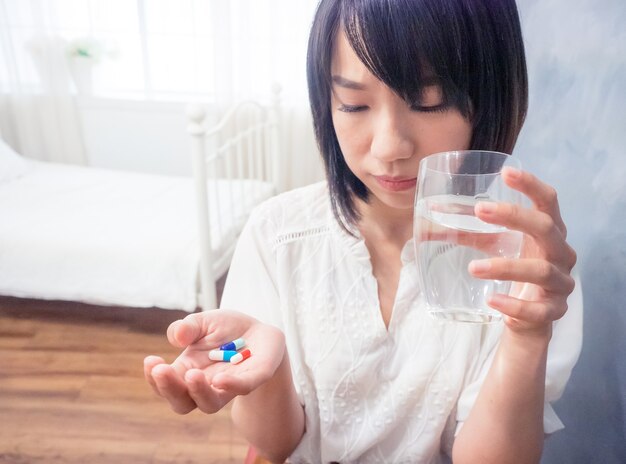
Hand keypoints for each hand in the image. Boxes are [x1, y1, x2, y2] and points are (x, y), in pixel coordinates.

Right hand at [144, 309, 285, 413]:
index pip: (165, 385)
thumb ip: (188, 327)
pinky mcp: (254, 378)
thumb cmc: (225, 330)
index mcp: (187, 371)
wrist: (259, 330)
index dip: (154, 378)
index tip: (151, 360)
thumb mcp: (203, 322)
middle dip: (170, 389)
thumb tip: (177, 336)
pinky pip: (242, 388)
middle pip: (182, 402)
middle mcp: (205, 385)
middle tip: (162, 370)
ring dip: (199, 392)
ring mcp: (229, 386)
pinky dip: (231, 385)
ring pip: (209, 404)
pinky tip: (221, 379)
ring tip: (192, 375)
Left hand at [469, 167, 576, 334]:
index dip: (531, 185)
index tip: (505, 172)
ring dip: (506, 267)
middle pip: (545, 227)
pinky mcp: (554, 311)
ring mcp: (561, 282)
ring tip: (473, 268)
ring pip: (539, 270)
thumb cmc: (515, 267)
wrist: (530, 315)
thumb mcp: (492, 245)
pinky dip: (515, 306)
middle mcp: (561, 252)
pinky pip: (537, 310)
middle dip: (514, 217)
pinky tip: (492, 301)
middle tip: (478, 210)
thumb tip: (431, 211)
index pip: (547, 201)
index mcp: (549, 230)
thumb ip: (465, 229)